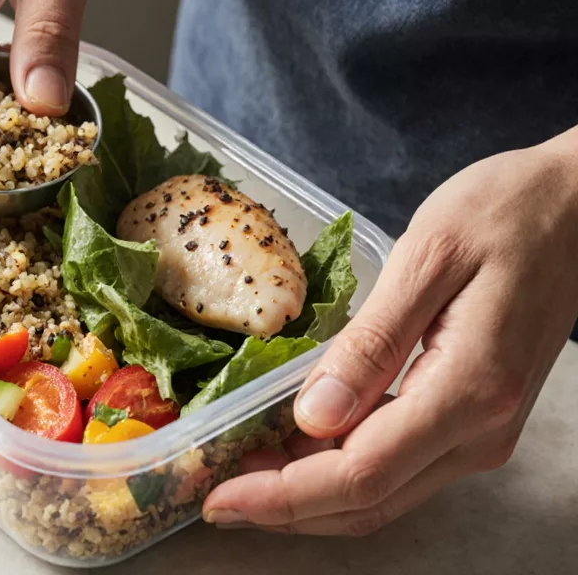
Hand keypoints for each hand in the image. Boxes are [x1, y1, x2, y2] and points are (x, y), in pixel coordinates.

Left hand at [203, 126, 577, 534]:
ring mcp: (482, 433)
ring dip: (308, 499)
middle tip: (214, 496)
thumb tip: (314, 419)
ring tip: (241, 477)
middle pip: (369, 502)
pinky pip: (399, 470)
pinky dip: (340, 474)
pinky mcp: (475, 421)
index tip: (219, 497)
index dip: (283, 494)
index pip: (360, 472)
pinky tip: (295, 450)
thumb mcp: (428, 258)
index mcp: (468, 389)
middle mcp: (480, 431)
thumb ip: (371, 344)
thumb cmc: (506, 211)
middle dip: (284, 509)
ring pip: (383, 497)